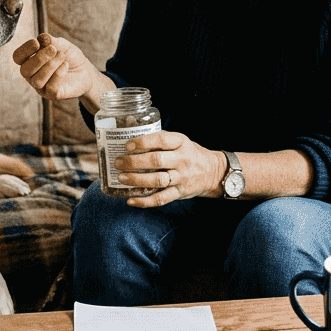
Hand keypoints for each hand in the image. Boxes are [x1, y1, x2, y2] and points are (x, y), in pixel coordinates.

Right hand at [13, 33, 95, 100]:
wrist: (85, 70)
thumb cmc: (69, 57)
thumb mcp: (62, 45)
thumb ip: (52, 41)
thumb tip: (42, 38)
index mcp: (30, 61)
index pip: (18, 57)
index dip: (25, 50)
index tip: (37, 42)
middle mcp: (32, 75)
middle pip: (25, 70)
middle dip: (38, 58)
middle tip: (53, 50)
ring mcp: (41, 87)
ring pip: (37, 80)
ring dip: (50, 66)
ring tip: (62, 56)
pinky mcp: (53, 95)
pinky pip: (50, 87)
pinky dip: (58, 74)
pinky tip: (66, 65)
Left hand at [113, 131, 227, 207]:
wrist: (212, 172)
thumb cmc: (189, 153)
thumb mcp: (179, 140)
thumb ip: (159, 138)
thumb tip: (130, 129)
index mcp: (181, 142)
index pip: (160, 140)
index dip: (142, 142)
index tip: (127, 146)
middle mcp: (182, 160)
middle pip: (156, 160)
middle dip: (134, 162)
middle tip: (118, 163)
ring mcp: (181, 177)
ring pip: (157, 180)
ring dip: (137, 180)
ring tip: (121, 178)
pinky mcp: (179, 193)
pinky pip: (161, 199)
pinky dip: (144, 201)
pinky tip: (130, 200)